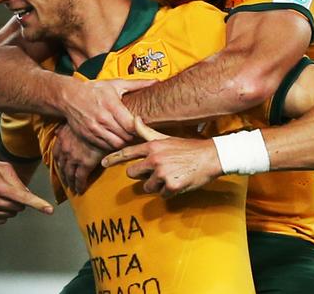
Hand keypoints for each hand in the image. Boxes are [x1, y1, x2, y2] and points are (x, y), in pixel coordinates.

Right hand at [0, 157, 52, 224]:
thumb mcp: (4, 168)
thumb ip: (18, 182)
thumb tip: (29, 197)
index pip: (22, 197)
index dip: (37, 204)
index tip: (50, 211)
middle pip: (19, 207)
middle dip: (19, 199)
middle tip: (8, 189)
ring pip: (11, 214)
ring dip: (10, 205)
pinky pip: (2, 219)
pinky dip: (2, 211)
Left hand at [53, 124, 104, 194]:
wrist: (102, 123)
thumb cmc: (90, 120)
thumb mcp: (73, 122)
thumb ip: (65, 128)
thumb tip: (57, 131)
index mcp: (62, 139)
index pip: (56, 154)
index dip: (58, 162)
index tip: (60, 168)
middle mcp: (66, 149)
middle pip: (62, 166)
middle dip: (63, 175)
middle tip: (66, 182)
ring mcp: (75, 157)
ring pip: (69, 174)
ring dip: (70, 182)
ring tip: (72, 188)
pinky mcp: (85, 163)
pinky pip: (80, 178)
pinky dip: (79, 185)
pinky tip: (80, 190)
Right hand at [62, 78, 155, 149]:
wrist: (69, 96)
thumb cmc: (94, 89)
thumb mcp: (115, 84)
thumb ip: (137, 84)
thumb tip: (156, 81)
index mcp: (111, 105)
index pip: (131, 125)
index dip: (140, 128)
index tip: (143, 125)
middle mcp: (103, 119)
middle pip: (126, 136)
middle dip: (134, 136)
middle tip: (138, 133)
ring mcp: (95, 129)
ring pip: (116, 144)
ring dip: (124, 142)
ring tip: (128, 136)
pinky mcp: (88, 136)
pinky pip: (105, 146)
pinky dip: (112, 144)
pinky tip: (116, 138)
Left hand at [102, 118, 222, 198]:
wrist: (211, 157)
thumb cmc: (187, 147)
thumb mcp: (165, 137)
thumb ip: (146, 131)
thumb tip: (134, 118)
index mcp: (152, 146)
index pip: (127, 152)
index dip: (113, 158)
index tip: (102, 162)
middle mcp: (154, 159)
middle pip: (132, 174)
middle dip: (141, 175)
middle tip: (156, 171)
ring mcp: (162, 173)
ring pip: (147, 187)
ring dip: (157, 185)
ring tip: (171, 175)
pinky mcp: (172, 186)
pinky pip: (162, 195)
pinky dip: (169, 192)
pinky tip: (179, 181)